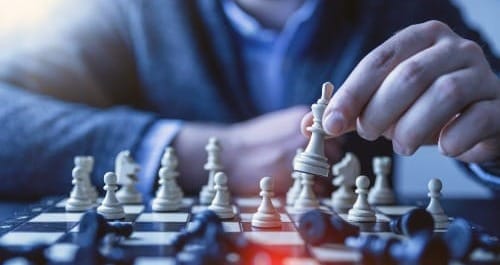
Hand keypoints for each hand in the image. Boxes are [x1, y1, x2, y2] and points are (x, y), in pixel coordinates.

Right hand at [174, 106, 342, 195]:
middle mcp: (305, 135)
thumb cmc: (251, 142)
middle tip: (312, 169)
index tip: (322, 153)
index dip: (329, 145)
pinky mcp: (293, 177)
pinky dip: (313, 191)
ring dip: (321, 177)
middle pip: (334, 151)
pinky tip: (297, 187)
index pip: (334, 132)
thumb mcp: (278, 124)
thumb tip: (320, 140)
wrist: (228, 155)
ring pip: (328, 170)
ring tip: (303, 179)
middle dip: (327, 161)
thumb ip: (301, 130)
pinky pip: (317, 187)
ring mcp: (300, 155)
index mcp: (302, 118)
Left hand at [319, 20, 499, 162]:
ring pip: (444, 94)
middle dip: (380, 111)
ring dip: (412, 128)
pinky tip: (443, 147)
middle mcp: (453, 49)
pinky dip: (453, 139)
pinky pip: (476, 120)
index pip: (379, 60)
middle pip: (410, 75)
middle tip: (370, 134)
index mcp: (420, 39)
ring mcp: (481, 74)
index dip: (352, 93)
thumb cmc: (424, 106)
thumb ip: (351, 111)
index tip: (331, 123)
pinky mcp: (498, 104)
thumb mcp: (385, 103)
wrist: (477, 117)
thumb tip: (308, 126)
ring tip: (401, 145)